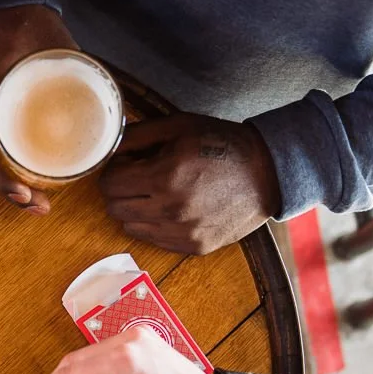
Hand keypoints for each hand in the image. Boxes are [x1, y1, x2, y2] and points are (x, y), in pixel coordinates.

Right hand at [0, 5, 77, 214]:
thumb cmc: (30, 21)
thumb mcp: (59, 48)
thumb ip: (82, 77)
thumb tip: (117, 111)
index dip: (0, 178)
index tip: (25, 195)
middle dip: (6, 191)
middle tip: (39, 207)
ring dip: (2, 183)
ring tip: (33, 200)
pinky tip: (21, 174)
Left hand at [99, 113, 280, 253]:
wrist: (267, 173)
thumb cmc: (221, 144)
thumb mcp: (179, 126)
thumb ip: (136, 135)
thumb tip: (105, 146)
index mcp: (165, 176)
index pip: (109, 184)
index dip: (114, 170)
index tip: (128, 164)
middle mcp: (171, 209)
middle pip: (114, 208)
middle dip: (120, 190)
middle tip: (139, 177)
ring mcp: (183, 232)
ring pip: (130, 227)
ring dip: (135, 209)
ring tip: (157, 193)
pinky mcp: (194, 247)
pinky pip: (153, 240)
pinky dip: (154, 225)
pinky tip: (172, 207)